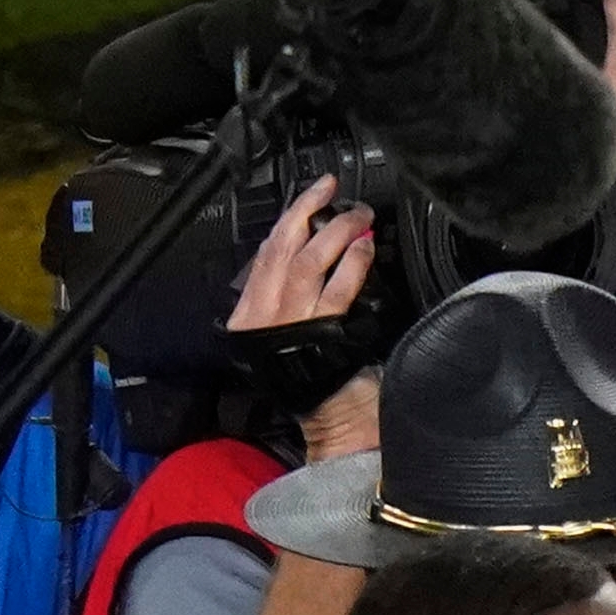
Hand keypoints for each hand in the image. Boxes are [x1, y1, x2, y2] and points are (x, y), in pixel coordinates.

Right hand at [229, 177, 379, 458]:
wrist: (334, 423)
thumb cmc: (318, 382)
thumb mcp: (292, 335)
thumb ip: (293, 298)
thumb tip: (313, 255)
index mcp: (250, 314)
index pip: (264, 254)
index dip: (288, 219)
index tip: (311, 197)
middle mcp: (264, 315)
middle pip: (280, 247)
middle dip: (307, 211)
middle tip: (332, 191)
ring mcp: (291, 323)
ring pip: (307, 261)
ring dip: (334, 233)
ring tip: (357, 216)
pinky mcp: (320, 334)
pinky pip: (336, 289)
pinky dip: (352, 264)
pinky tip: (365, 248)